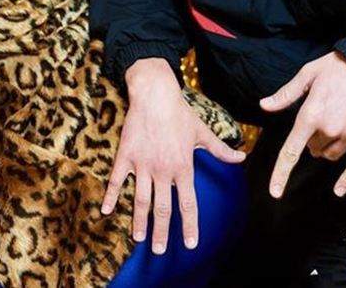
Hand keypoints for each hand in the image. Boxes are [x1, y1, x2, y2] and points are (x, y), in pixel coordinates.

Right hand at [101, 58, 245, 254]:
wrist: (154, 93)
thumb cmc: (180, 112)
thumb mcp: (203, 132)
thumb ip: (220, 150)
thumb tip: (242, 158)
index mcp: (183, 167)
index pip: (188, 204)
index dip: (190, 226)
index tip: (190, 244)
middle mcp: (163, 170)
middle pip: (163, 208)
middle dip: (162, 232)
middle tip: (159, 251)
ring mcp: (143, 164)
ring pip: (140, 199)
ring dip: (139, 221)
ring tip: (138, 238)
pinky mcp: (126, 155)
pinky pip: (115, 180)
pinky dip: (109, 196)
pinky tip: (104, 210)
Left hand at [259, 51, 345, 198]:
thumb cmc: (339, 67)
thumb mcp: (308, 73)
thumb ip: (285, 94)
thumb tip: (264, 106)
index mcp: (311, 114)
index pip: (291, 151)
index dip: (281, 173)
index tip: (275, 192)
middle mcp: (329, 128)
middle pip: (313, 149)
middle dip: (312, 140)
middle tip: (321, 119)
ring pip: (331, 155)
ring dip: (327, 148)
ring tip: (335, 127)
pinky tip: (339, 190)